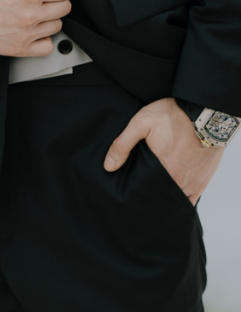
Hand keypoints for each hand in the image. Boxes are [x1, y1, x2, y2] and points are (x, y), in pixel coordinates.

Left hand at [104, 97, 223, 204]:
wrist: (204, 112)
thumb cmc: (173, 115)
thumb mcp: (141, 122)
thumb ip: (123, 144)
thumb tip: (108, 166)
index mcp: (161, 169)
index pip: (144, 191)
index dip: (136, 191)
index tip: (129, 190)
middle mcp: (177, 181)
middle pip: (159, 197)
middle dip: (149, 195)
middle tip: (141, 189)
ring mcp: (192, 183)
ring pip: (174, 199)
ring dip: (164, 197)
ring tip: (154, 189)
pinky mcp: (202, 181)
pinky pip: (190, 199)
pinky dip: (180, 198)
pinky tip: (171, 193)